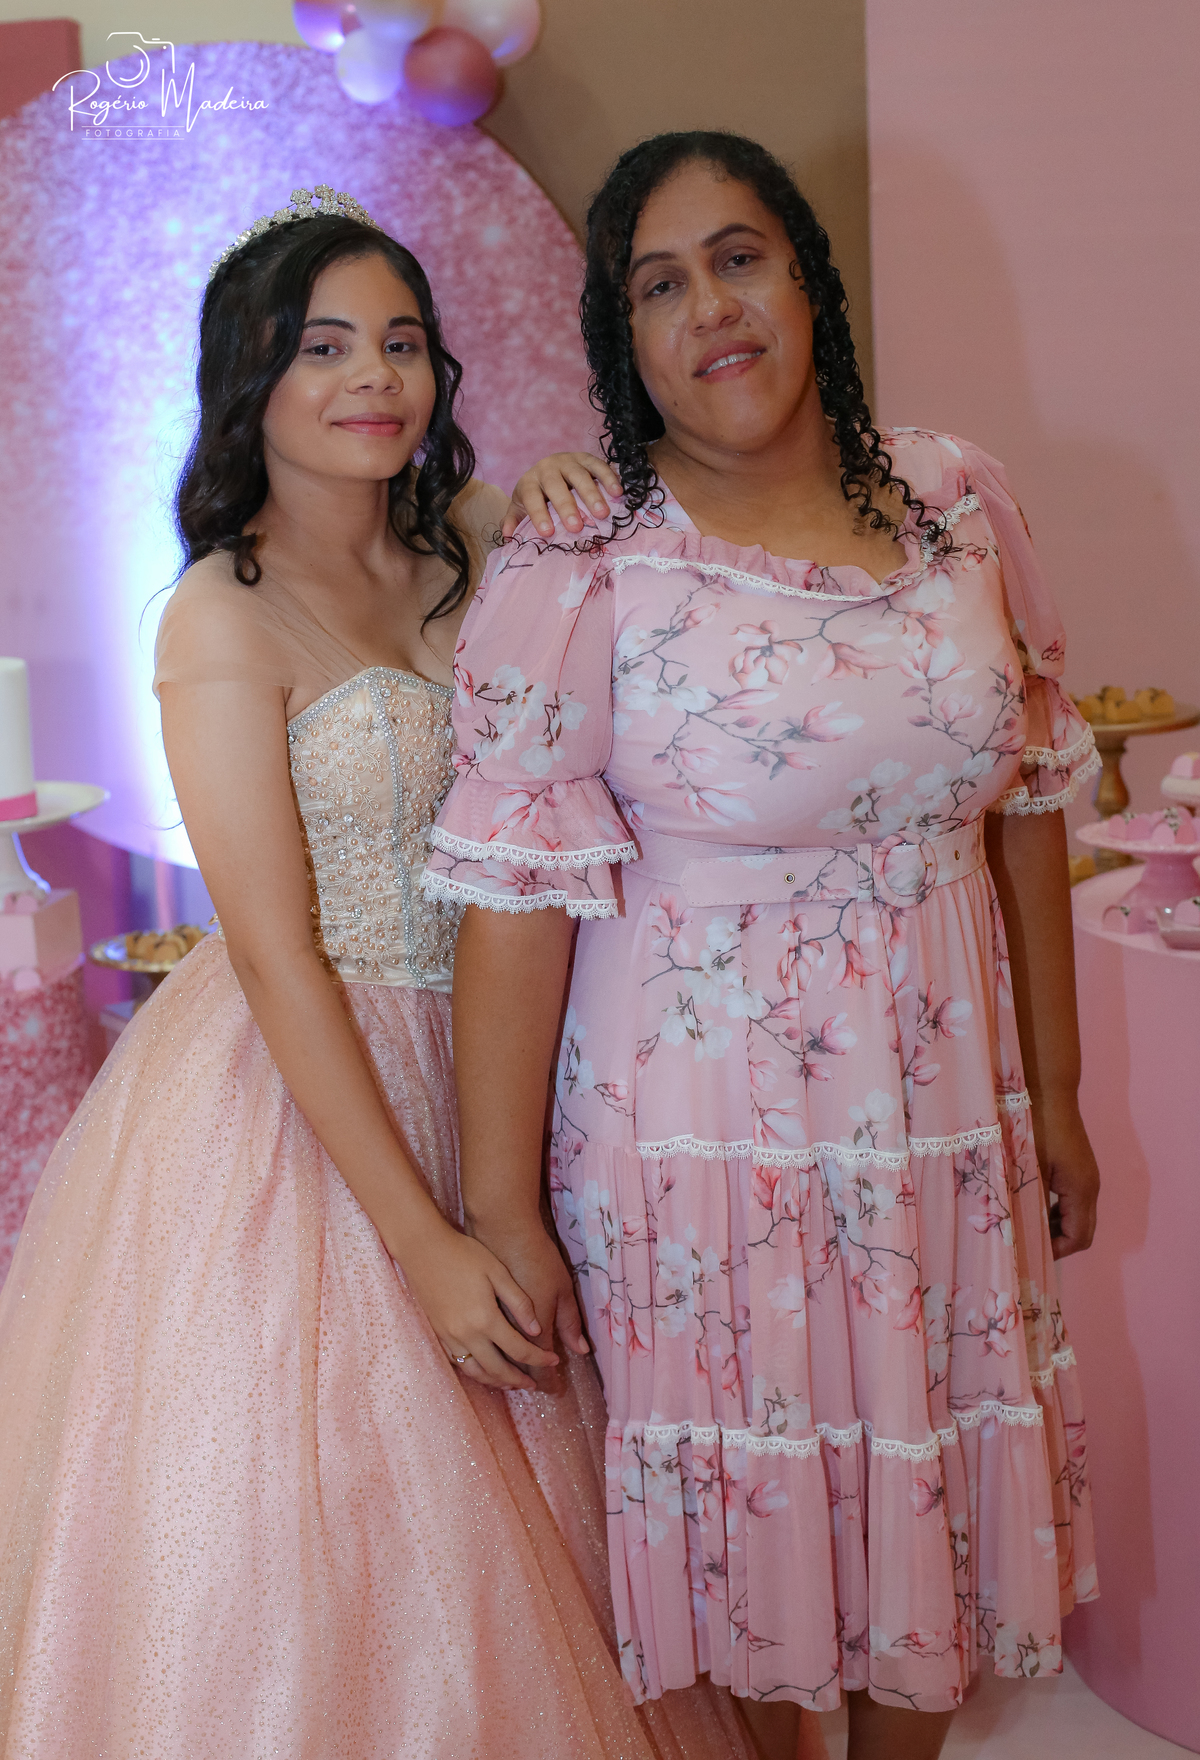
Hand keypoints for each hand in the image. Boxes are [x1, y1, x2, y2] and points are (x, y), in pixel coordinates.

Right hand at [395, 1216, 559, 1390]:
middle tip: (534, 1385)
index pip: (519, 1350)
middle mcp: (467, 1334)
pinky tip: (484, 1370)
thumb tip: (536, 1330)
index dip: (539, 1359)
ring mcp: (450, 1336)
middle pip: (497, 1369)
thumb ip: (519, 1302)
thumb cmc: (464, 1254)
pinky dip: (475, 1372)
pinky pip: (459, 1363)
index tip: (554, 1361)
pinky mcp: (439, 1333)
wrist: (423, 1248)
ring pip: (476, 1371)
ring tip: (511, 1384)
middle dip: (518, 1380)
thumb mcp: (497, 1271)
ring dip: (496, 1381)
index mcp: (486, 1319)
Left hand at [502, 451, 622, 539]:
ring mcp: (569, 461)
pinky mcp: (587, 458)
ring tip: (602, 514)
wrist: (550, 467)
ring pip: (580, 475)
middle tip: (576, 527)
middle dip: (566, 507)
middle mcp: (548, 468)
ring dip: (592, 494)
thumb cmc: (537, 493)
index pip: (531, 497)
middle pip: (556, 486)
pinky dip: (609, 478)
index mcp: (530, 481)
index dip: (538, 514)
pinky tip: (618, 493)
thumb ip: (514, 520)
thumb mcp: (521, 505)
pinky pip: (599, 465)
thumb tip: (508, 536)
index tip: (547, 533)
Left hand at [1031, 1091, 1099, 1258]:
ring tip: (1023, 1226)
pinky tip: (1028, 1204)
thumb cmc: (1035, 1126)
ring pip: (1076, 1215)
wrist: (1048, 1090)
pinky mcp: (1078, 1167)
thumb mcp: (1026, 1167)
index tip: (1028, 1252)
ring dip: (1054, 1226)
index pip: (1078, 1238)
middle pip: (1082, 1230)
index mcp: (1081, 1190)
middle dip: (1056, 1242)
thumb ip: (1024, 1200)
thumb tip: (1014, 1230)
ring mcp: (1086, 1176)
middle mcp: (1090, 1186)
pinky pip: (1071, 1200)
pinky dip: (1054, 1210)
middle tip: (1025, 1244)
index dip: (1056, 1250)